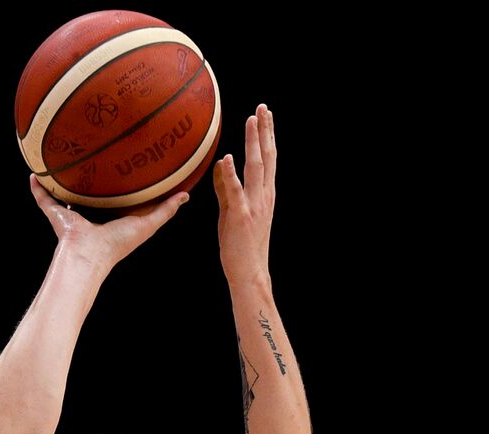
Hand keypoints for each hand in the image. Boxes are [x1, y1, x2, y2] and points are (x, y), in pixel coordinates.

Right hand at [28, 173, 186, 268]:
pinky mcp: (56, 214)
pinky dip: (37, 188)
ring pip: (66, 193)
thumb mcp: (147, 224)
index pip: (115, 197)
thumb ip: (165, 210)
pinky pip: (44, 198)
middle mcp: (90, 215)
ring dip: (63, 180)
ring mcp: (71, 215)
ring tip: (62, 158)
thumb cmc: (118, 244)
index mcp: (109, 217)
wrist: (89, 254)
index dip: (119, 183)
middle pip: (90, 193)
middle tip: (94, 153)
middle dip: (91, 177)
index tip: (123, 162)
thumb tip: (186, 194)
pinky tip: (35, 173)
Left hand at [213, 104, 275, 288]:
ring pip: (256, 167)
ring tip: (251, 120)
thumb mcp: (232, 212)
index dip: (267, 136)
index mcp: (264, 194)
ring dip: (254, 142)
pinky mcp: (240, 216)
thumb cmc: (240, 245)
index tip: (264, 114)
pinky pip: (235, 192)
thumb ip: (226, 189)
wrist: (249, 272)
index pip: (268, 159)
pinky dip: (231, 174)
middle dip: (265, 130)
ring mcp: (254, 205)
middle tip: (263, 107)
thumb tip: (221, 166)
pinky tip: (228, 158)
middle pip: (267, 157)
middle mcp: (264, 195)